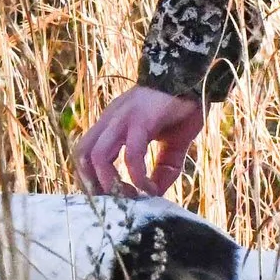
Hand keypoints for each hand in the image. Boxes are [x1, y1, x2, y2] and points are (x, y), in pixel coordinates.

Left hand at [74, 85, 206, 197]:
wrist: (197, 78)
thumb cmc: (184, 108)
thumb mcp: (174, 145)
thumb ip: (164, 169)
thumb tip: (155, 194)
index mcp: (113, 124)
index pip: (84, 153)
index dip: (91, 179)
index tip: (112, 198)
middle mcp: (111, 120)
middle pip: (81, 155)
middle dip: (94, 184)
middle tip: (118, 201)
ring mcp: (123, 118)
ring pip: (96, 155)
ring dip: (111, 183)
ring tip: (132, 196)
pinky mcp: (141, 119)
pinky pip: (131, 152)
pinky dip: (136, 175)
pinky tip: (148, 187)